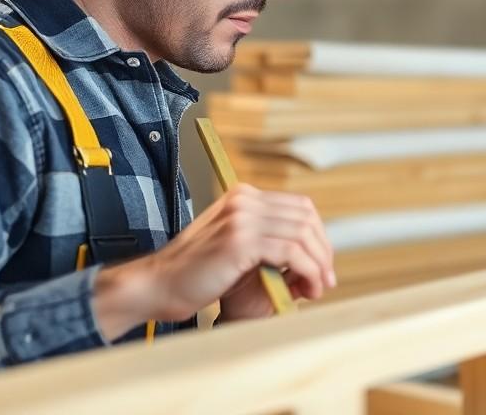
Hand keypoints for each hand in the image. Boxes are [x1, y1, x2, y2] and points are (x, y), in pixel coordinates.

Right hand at [93, 184, 334, 339]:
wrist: (159, 286)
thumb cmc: (197, 275)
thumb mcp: (239, 251)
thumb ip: (271, 245)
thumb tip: (315, 258)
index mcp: (244, 197)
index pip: (299, 207)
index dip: (318, 236)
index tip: (322, 264)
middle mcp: (244, 200)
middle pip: (306, 217)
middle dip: (322, 250)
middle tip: (326, 279)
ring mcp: (242, 217)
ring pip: (302, 234)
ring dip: (317, 264)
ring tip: (317, 288)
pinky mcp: (241, 240)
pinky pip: (291, 252)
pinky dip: (306, 271)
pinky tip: (305, 288)